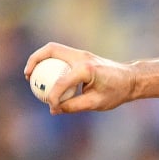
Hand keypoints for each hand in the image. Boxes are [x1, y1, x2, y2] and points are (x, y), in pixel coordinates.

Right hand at [22, 43, 136, 114]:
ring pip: (53, 49)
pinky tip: (45, 77)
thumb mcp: (96, 103)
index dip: (53, 96)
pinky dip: (50, 63)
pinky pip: (60, 56)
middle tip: (27, 76)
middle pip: (51, 50)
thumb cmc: (117, 92)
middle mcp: (82, 57)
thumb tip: (54, 109)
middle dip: (35, 60)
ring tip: (31, 75)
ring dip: (40, 59)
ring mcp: (81, 53)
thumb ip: (74, 106)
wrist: (131, 79)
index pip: (62, 81)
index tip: (51, 106)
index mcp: (87, 69)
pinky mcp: (81, 55)